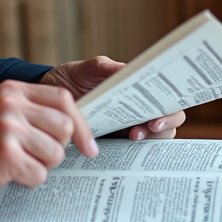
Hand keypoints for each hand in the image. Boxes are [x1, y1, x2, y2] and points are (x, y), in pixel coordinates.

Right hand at [0, 79, 97, 201]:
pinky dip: (27, 181)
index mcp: (12, 90)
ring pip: (55, 154)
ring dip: (40, 166)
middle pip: (65, 127)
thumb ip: (29, 111)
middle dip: (56, 148)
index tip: (87, 145)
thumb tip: (71, 125)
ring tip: (15, 164)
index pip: (63, 100)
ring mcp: (8, 128)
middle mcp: (12, 104)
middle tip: (35, 156)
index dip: (80, 124)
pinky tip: (6, 175)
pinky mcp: (6, 155)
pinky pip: (39, 174)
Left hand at [39, 56, 186, 140]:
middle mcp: (139, 109)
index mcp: (138, 89)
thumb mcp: (86, 69)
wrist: (49, 97)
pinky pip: (131, 152)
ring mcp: (128, 127)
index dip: (172, 107)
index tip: (160, 112)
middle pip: (169, 121)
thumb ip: (104, 67)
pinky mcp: (114, 143)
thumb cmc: (72, 78)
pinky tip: (123, 150)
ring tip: (133, 136)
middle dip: (165, 125)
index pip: (168, 99)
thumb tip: (127, 69)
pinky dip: (132, 153)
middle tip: (150, 126)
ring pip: (154, 138)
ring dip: (150, 139)